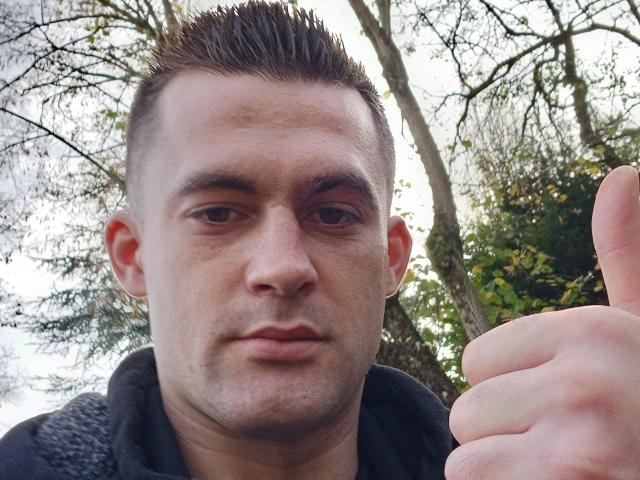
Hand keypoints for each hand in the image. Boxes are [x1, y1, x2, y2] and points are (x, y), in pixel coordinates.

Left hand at [445, 166, 639, 478]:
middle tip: (568, 448)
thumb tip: (624, 173)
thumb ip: (627, 258)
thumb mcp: (638, 335)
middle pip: (468, 407)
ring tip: (566, 473)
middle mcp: (591, 380)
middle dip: (507, 435)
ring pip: (468, 452)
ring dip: (507, 471)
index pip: (476, 358)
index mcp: (598, 332)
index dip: (512, 390)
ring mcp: (580, 442)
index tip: (566, 406)